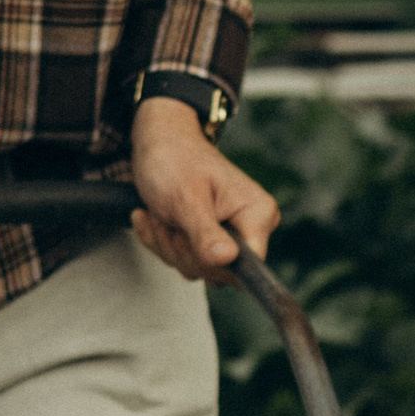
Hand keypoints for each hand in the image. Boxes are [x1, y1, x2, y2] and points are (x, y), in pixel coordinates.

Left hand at [130, 97, 278, 282]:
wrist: (158, 143)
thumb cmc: (174, 160)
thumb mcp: (185, 198)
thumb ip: (205, 232)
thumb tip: (226, 259)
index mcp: (258, 213)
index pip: (249, 266)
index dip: (214, 262)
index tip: (188, 236)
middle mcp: (250, 227)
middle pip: (220, 272)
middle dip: (182, 250)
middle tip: (168, 217)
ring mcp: (230, 237)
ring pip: (199, 270)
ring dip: (168, 245)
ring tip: (162, 213)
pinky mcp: (211, 242)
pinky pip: (185, 263)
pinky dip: (162, 243)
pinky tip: (156, 218)